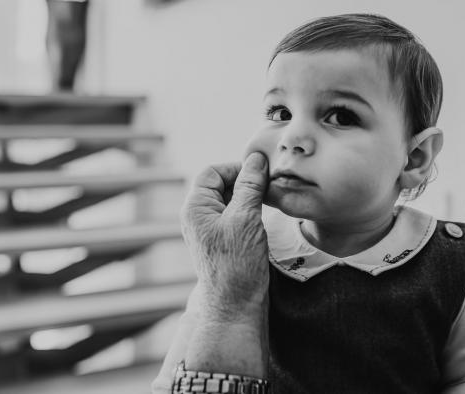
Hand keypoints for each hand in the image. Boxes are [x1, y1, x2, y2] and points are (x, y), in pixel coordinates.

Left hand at [181, 152, 269, 321]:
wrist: (235, 305)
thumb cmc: (237, 264)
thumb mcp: (246, 218)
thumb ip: (250, 186)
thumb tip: (256, 160)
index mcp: (195, 208)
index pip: (212, 172)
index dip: (236, 168)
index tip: (260, 173)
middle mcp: (198, 217)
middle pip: (219, 184)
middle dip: (244, 181)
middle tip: (268, 186)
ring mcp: (209, 230)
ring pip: (229, 200)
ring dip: (248, 196)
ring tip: (268, 200)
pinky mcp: (222, 241)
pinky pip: (234, 216)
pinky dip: (249, 210)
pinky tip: (264, 216)